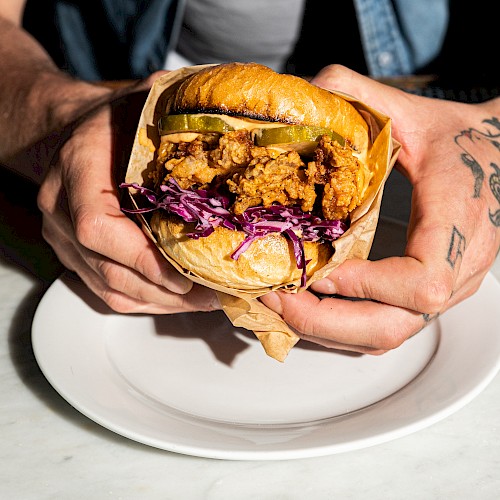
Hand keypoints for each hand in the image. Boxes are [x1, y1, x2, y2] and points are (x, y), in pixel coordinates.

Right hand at [37, 78, 219, 313]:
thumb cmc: (116, 118)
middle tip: (211, 296)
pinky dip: (146, 300)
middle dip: (164, 291)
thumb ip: (176, 110)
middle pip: (108, 269)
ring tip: (204, 301)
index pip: (95, 225)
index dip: (140, 257)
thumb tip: (237, 121)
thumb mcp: (144, 101)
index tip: (183, 276)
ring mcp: (64, 238)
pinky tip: (178, 298)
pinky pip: (107, 291)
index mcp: (77, 168)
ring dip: (161, 302)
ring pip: (110, 289)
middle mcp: (62, 210)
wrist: (78, 132)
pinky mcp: (77, 255)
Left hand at [261, 65, 499, 353]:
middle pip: (393, 325)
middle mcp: (457, 269)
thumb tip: (303, 91)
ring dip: (326, 330)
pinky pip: (384, 330)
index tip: (318, 271)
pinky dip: (340, 329)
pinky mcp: (429, 297)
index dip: (366, 285)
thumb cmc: (460, 140)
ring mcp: (445, 290)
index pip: (422, 282)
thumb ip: (358, 93)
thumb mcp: (411, 110)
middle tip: (275, 298)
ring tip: (280, 305)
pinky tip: (307, 310)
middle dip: (324, 321)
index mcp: (458, 220)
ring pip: (385, 336)